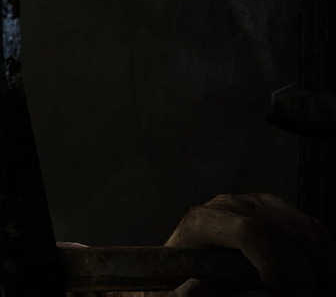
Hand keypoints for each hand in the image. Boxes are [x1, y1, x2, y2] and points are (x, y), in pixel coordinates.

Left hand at [165, 193, 335, 295]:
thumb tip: (197, 288)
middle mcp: (227, 206)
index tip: (284, 296)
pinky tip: (325, 278)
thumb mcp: (172, 291)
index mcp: (200, 222)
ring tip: (323, 291)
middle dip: (302, 273)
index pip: (248, 232)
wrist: (179, 265)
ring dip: (322, 263)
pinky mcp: (271, 209)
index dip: (275, 266)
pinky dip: (324, 254)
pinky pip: (307, 227)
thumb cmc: (178, 279)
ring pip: (301, 227)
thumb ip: (183, 294)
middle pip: (279, 231)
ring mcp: (251, 204)